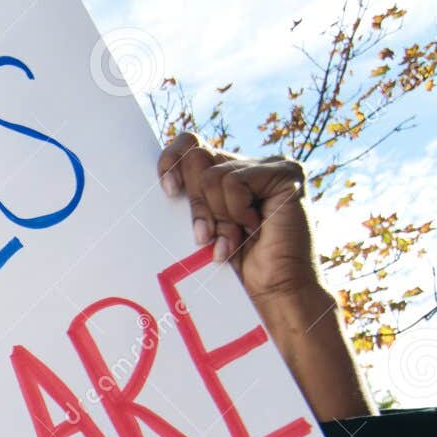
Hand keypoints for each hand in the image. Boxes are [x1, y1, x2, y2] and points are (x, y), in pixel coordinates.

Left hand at [159, 133, 371, 421]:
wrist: (270, 293)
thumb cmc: (230, 269)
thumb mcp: (197, 229)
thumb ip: (185, 200)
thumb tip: (150, 182)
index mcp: (223, 173)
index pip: (189, 143)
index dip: (171, 160)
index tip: (167, 191)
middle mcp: (246, 164)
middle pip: (197, 156)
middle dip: (195, 204)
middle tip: (204, 237)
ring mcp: (269, 166)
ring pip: (212, 175)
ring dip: (217, 217)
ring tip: (232, 241)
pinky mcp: (286, 174)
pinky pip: (234, 181)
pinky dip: (234, 212)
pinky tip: (253, 229)